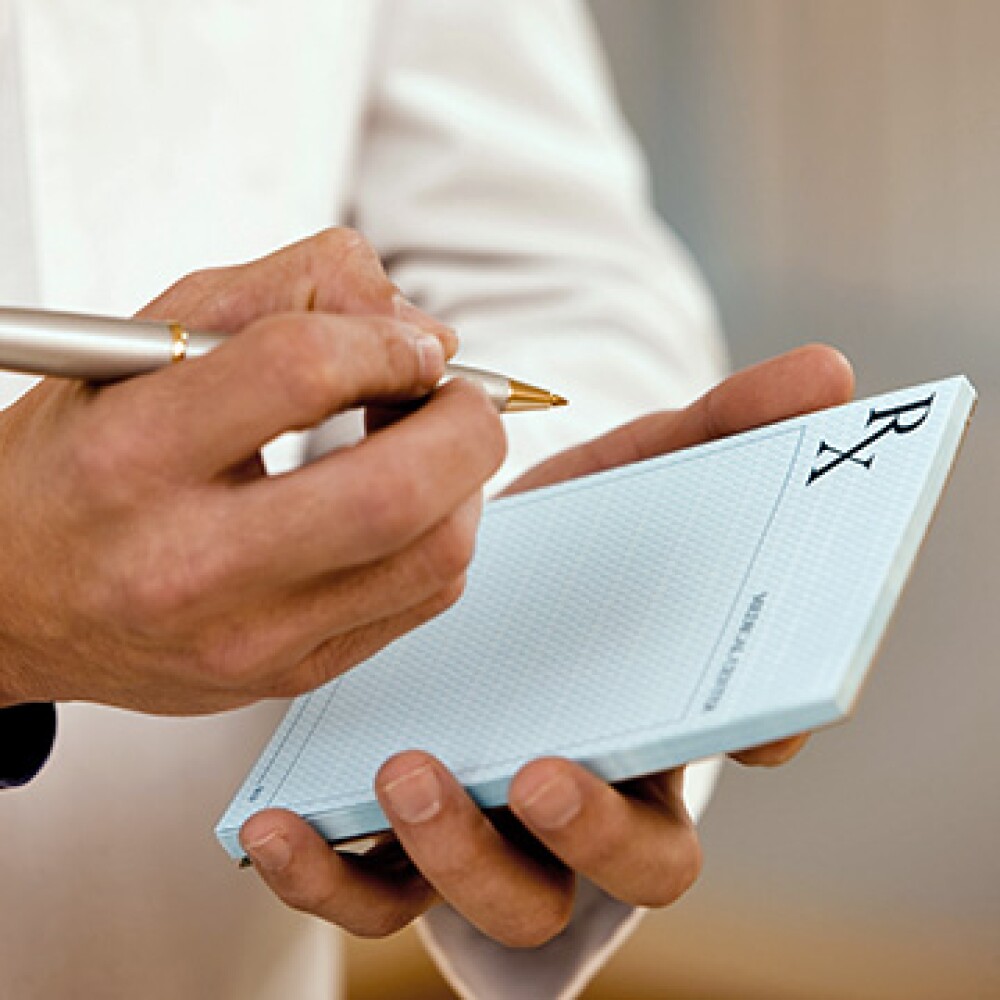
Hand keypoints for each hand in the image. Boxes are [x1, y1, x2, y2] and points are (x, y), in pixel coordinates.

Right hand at [0, 229, 505, 712]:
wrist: (11, 601)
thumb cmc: (78, 466)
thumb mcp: (144, 345)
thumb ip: (284, 294)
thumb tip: (419, 327)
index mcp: (130, 457)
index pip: (302, 371)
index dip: (387, 340)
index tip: (407, 343)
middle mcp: (186, 565)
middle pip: (396, 491)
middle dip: (466, 422)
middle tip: (455, 394)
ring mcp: (246, 638)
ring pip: (433, 556)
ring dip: (465, 482)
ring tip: (425, 446)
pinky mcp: (289, 675)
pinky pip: (422, 600)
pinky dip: (442, 535)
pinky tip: (401, 505)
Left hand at [239, 344, 853, 942]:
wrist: (418, 575)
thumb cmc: (550, 546)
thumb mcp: (620, 477)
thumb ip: (715, 429)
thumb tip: (828, 368)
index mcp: (660, 703)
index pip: (741, 745)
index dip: (764, 734)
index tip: (755, 711)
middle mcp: (593, 787)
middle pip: (642, 861)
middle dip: (599, 831)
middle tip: (540, 770)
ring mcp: (496, 830)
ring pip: (512, 901)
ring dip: (464, 858)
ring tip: (407, 769)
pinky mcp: (399, 848)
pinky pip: (377, 899)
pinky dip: (332, 875)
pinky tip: (279, 822)